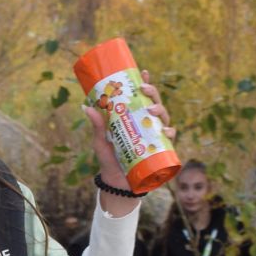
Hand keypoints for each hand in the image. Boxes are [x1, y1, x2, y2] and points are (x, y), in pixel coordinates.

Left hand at [81, 70, 172, 217]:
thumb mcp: (101, 141)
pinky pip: (169, 139)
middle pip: (154, 104)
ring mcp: (154, 136)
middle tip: (144, 90)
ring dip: (161, 111)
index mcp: (134, 118)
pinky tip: (166, 131)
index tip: (142, 72)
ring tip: (151, 111)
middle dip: (152, 94)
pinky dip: (169, 133)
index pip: (141, 97)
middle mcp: (146, 124)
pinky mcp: (160, 150)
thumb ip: (97, 125)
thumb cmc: (110, 159)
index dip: (145, 83)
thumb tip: (85, 106)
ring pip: (164, 118)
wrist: (116, 183)